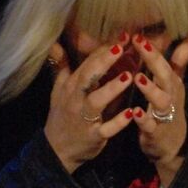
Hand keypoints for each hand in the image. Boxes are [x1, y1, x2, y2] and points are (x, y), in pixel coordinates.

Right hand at [43, 36, 137, 171]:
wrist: (56, 150)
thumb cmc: (62, 116)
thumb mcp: (59, 91)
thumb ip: (62, 67)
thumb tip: (55, 44)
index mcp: (71, 87)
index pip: (86, 64)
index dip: (102, 50)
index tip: (120, 37)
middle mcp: (76, 100)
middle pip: (88, 78)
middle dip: (103, 62)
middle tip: (121, 47)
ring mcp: (84, 119)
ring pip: (96, 101)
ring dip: (112, 89)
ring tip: (128, 76)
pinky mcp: (94, 136)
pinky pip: (106, 129)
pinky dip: (118, 122)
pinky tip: (132, 113)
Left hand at [132, 34, 187, 186]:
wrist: (173, 146)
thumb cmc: (169, 110)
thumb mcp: (175, 85)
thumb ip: (180, 61)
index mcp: (172, 83)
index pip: (166, 62)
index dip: (154, 48)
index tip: (139, 34)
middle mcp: (170, 95)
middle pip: (166, 76)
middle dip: (153, 60)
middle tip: (139, 44)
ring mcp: (165, 114)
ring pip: (160, 100)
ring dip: (150, 89)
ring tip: (138, 77)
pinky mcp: (156, 133)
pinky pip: (150, 125)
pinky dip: (143, 119)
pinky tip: (134, 112)